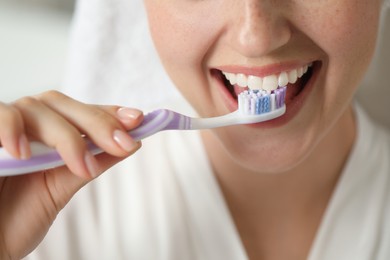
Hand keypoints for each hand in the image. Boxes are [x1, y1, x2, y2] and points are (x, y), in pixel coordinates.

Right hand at [0, 91, 142, 258]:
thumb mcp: (63, 187)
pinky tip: (24, 155)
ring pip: (37, 108)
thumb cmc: (17, 217)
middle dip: (97, 123)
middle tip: (122, 144)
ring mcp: (6, 128)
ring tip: (81, 166)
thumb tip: (133, 142)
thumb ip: (93, 161)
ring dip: (65, 135)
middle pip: (63, 105)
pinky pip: (0, 115)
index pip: (82, 112)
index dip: (109, 112)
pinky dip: (12, 129)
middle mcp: (27, 125)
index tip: (137, 119)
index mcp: (48, 135)